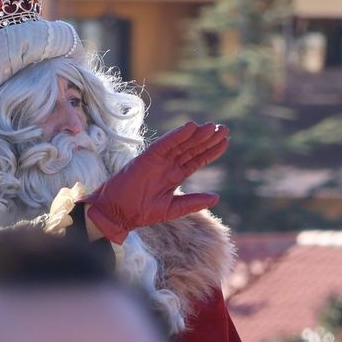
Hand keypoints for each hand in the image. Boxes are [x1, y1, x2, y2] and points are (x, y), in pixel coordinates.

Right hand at [83, 122, 229, 243]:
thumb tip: (216, 197)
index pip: (196, 160)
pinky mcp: (147, 158)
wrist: (116, 214)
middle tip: (224, 128)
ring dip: (196, 135)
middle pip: (191, 149)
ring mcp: (158, 160)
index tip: (225, 142)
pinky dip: (176, 135)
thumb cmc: (140, 212)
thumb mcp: (171, 209)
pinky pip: (164, 144)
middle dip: (208, 139)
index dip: (211, 152)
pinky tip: (190, 127)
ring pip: (181, 144)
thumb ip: (193, 202)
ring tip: (212, 127)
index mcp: (174, 176)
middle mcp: (168, 165)